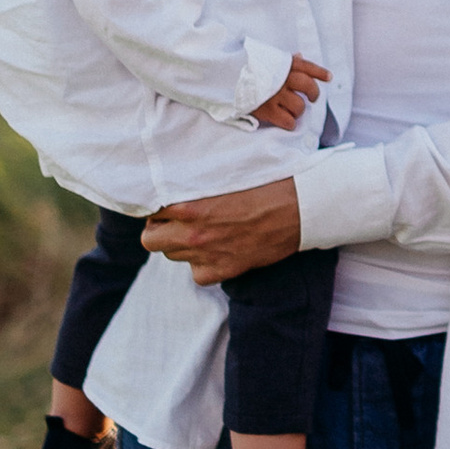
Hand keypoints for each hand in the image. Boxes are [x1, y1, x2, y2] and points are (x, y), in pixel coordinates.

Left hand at [143, 180, 301, 282]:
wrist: (300, 207)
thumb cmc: (266, 182)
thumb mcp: (224, 173)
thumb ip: (196, 181)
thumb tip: (177, 184)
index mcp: (189, 205)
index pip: (149, 211)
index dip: (156, 208)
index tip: (166, 206)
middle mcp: (192, 232)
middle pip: (151, 240)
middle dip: (159, 230)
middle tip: (176, 222)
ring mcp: (207, 254)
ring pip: (172, 256)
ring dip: (181, 246)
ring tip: (200, 234)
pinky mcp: (223, 271)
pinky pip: (197, 275)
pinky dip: (203, 266)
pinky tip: (217, 251)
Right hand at [251, 53, 329, 133]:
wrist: (224, 76)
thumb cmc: (246, 67)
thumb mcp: (265, 58)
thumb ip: (284, 60)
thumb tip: (300, 55)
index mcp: (281, 63)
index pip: (307, 66)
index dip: (320, 72)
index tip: (329, 77)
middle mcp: (281, 78)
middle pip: (308, 87)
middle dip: (314, 94)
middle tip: (311, 98)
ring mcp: (275, 95)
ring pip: (300, 106)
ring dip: (298, 111)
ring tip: (292, 110)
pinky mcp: (267, 110)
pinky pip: (288, 121)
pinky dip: (290, 123)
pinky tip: (286, 121)